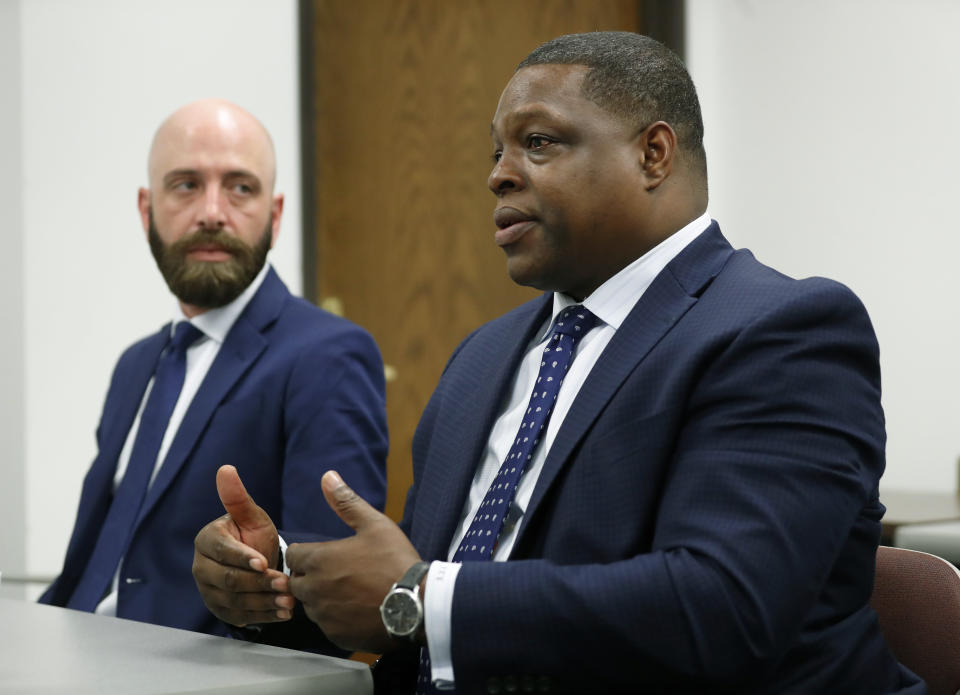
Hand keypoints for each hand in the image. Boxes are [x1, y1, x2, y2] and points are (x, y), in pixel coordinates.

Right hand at [192, 465, 294, 626]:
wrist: (256, 561)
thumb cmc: (252, 534)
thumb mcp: (251, 516)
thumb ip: (238, 498)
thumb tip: (226, 468)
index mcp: (207, 541)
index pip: (222, 551)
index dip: (242, 558)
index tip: (264, 562)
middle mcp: (201, 568)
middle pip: (228, 580)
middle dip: (258, 583)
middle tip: (285, 584)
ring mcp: (208, 591)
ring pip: (235, 600)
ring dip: (264, 602)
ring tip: (289, 601)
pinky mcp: (220, 610)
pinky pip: (240, 616)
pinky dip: (263, 616)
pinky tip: (282, 613)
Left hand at [287, 470, 421, 652]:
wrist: (417, 605)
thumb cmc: (395, 561)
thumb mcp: (375, 524)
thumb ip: (346, 502)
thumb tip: (328, 477)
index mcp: (319, 560)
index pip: (293, 556)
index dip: (307, 553)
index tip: (325, 554)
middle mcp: (314, 590)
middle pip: (296, 582)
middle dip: (310, 576)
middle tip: (338, 573)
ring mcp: (324, 616)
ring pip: (310, 605)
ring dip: (321, 598)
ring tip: (349, 591)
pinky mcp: (335, 636)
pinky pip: (326, 625)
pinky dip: (336, 618)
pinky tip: (357, 609)